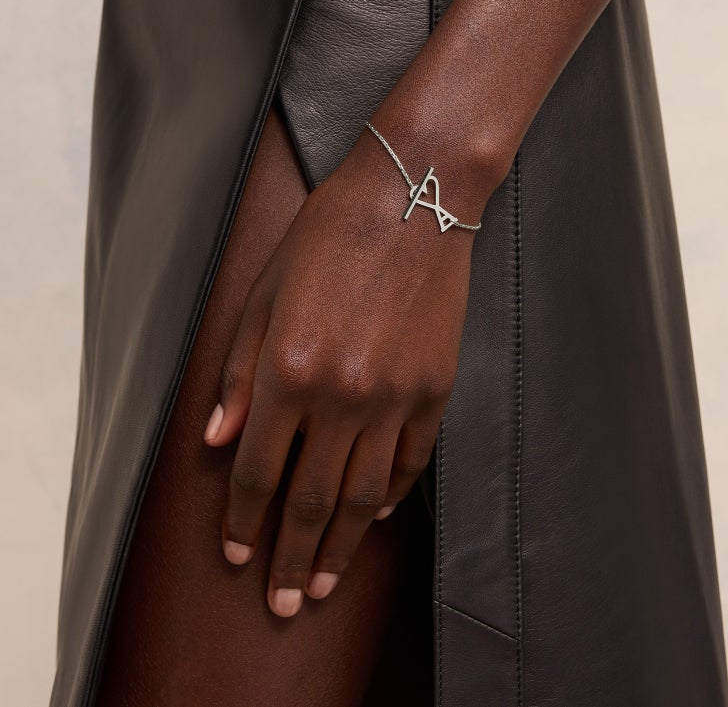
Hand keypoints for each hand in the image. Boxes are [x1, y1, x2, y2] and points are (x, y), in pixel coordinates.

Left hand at [203, 129, 476, 616]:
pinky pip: (411, 461)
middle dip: (294, 558)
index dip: (244, 522)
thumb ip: (240, 374)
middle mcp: (343, 394)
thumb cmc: (329, 237)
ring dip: (342, 545)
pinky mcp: (435, 389)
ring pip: (364, 494)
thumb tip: (220, 439)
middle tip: (287, 602)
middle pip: (311, 498)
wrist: (412, 199)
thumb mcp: (264, 296)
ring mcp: (395, 396)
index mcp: (290, 368)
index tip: (238, 556)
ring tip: (328, 580)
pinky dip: (391, 496)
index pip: (259, 470)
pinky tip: (375, 517)